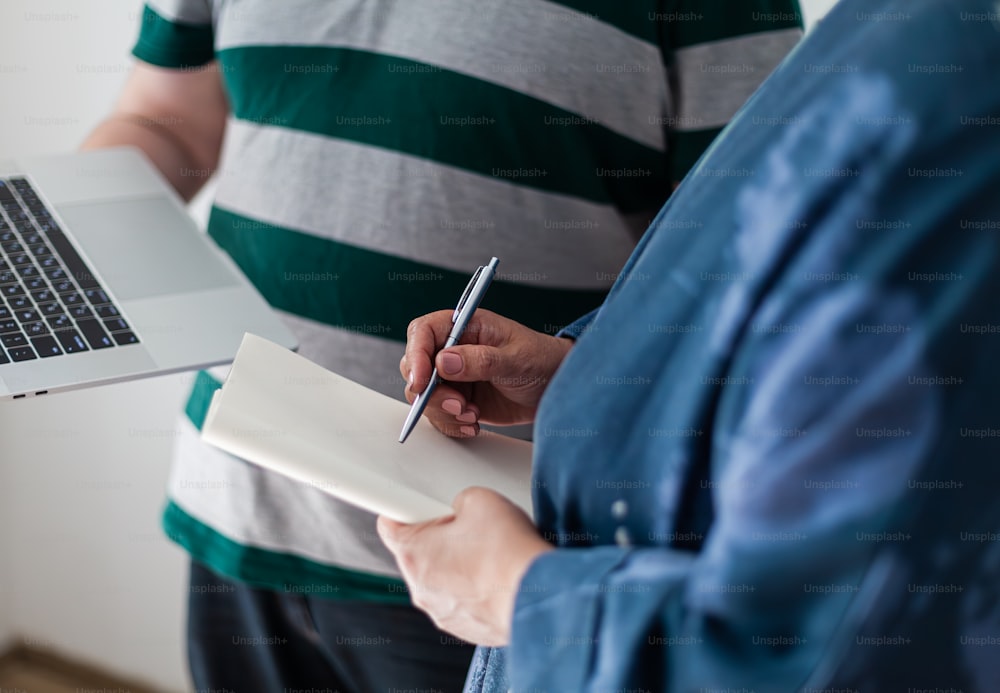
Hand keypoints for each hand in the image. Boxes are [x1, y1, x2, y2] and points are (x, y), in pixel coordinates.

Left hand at [377, 487, 551, 645]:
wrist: (539, 595)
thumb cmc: (507, 552)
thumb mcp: (479, 499)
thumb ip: (458, 501)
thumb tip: (462, 509)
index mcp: (414, 554)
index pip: (389, 525)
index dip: (405, 509)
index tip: (415, 505)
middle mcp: (422, 589)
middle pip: (419, 553)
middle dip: (441, 538)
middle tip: (469, 528)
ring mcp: (444, 612)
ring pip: (442, 579)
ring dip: (460, 565)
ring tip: (490, 554)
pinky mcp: (467, 628)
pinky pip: (464, 600)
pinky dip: (477, 588)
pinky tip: (498, 576)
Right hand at [400, 309, 572, 436]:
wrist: (556, 387)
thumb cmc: (541, 360)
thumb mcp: (517, 358)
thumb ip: (482, 360)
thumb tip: (444, 362)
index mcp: (465, 326)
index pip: (423, 332)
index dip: (416, 355)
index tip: (422, 382)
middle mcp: (454, 350)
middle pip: (416, 366)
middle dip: (431, 392)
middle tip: (458, 404)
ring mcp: (454, 376)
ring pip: (424, 395)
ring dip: (443, 411)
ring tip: (473, 414)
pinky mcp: (459, 399)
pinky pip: (438, 413)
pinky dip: (451, 423)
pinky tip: (473, 423)